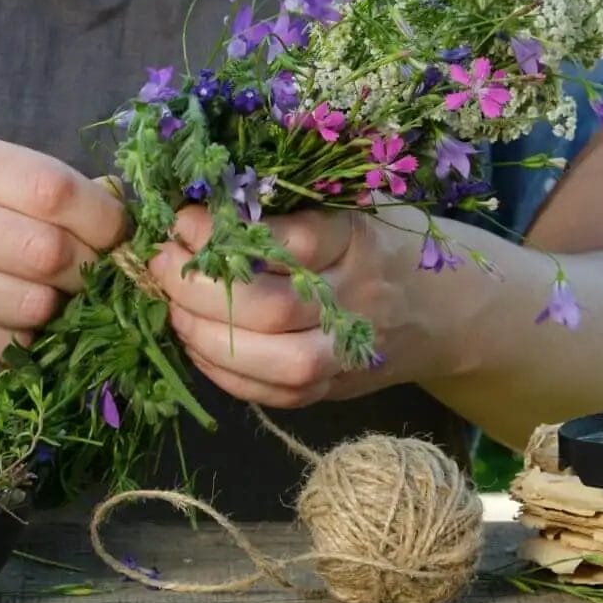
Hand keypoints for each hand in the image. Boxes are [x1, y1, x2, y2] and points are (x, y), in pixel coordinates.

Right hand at [0, 122, 126, 360]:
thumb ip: (20, 174)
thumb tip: (114, 202)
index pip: (50, 189)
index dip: (103, 218)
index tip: (117, 232)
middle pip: (47, 253)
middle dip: (87, 268)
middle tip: (88, 271)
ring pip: (29, 307)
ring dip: (55, 307)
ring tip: (45, 293)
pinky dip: (20, 338)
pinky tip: (7, 318)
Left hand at [149, 205, 408, 408]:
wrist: (441, 309)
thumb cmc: (376, 243)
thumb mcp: (344, 208)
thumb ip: (283, 211)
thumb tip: (195, 210)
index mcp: (357, 241)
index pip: (289, 242)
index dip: (224, 235)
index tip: (182, 220)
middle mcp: (357, 300)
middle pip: (271, 308)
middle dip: (200, 289)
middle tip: (162, 265)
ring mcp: (348, 353)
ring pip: (274, 361)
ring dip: (206, 337)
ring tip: (172, 308)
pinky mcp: (333, 390)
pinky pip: (272, 394)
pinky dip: (223, 371)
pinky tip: (195, 342)